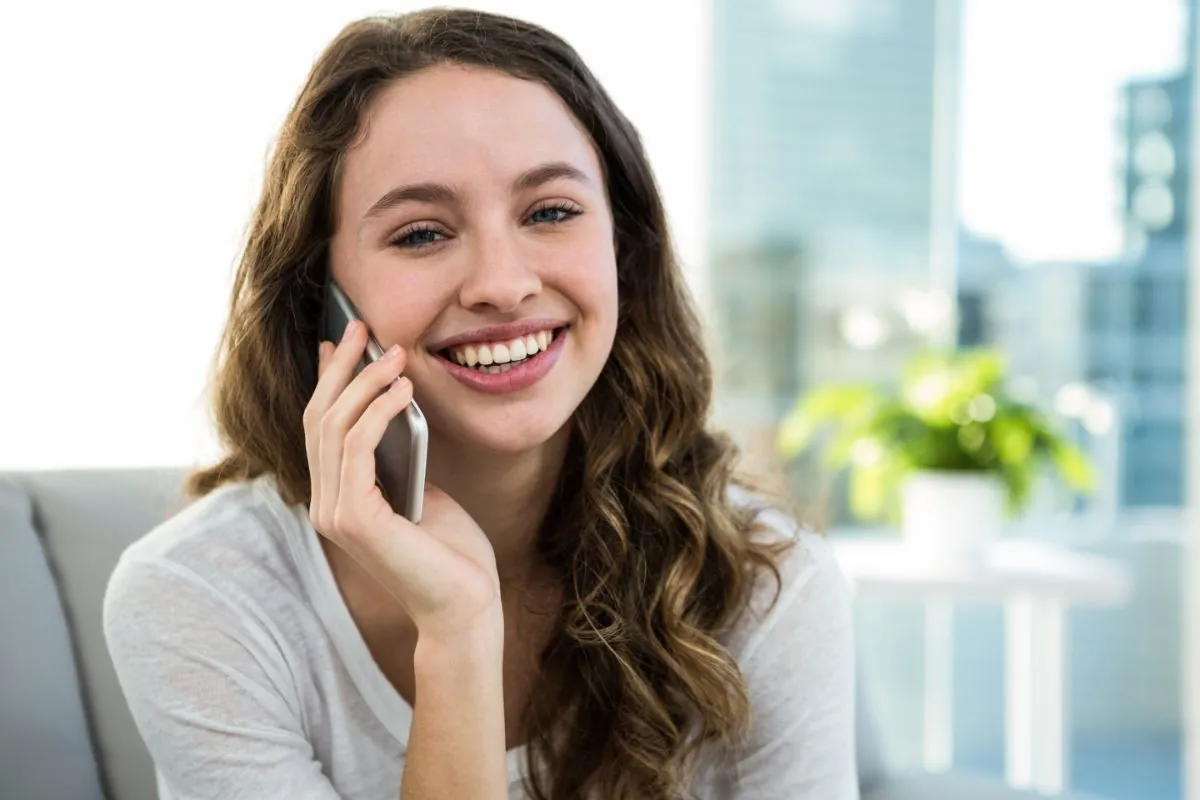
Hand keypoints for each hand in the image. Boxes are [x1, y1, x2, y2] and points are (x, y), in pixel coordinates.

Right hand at [303, 321, 501, 640]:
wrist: (467, 603)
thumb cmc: (452, 549)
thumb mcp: (421, 485)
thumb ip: (398, 452)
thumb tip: (391, 396)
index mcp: (336, 497)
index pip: (319, 427)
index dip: (328, 379)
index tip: (340, 338)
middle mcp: (324, 506)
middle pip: (318, 419)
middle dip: (340, 367)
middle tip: (363, 326)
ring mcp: (334, 514)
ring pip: (334, 428)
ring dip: (365, 382)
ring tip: (396, 354)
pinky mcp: (354, 520)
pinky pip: (357, 447)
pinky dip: (379, 411)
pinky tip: (405, 389)